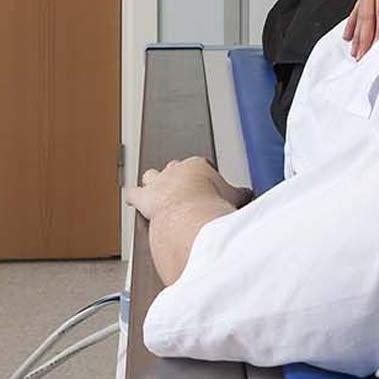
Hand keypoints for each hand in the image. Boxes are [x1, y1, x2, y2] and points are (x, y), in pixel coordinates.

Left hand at [124, 157, 248, 220]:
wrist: (189, 213)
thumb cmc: (211, 202)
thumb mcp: (234, 196)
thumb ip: (239, 193)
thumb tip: (248, 195)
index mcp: (197, 165)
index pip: (200, 164)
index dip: (203, 174)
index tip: (207, 184)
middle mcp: (176, 170)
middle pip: (175, 166)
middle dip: (177, 174)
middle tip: (183, 184)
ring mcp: (159, 183)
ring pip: (152, 174)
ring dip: (153, 180)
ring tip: (156, 185)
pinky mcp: (144, 198)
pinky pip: (133, 193)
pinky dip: (132, 196)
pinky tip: (130, 197)